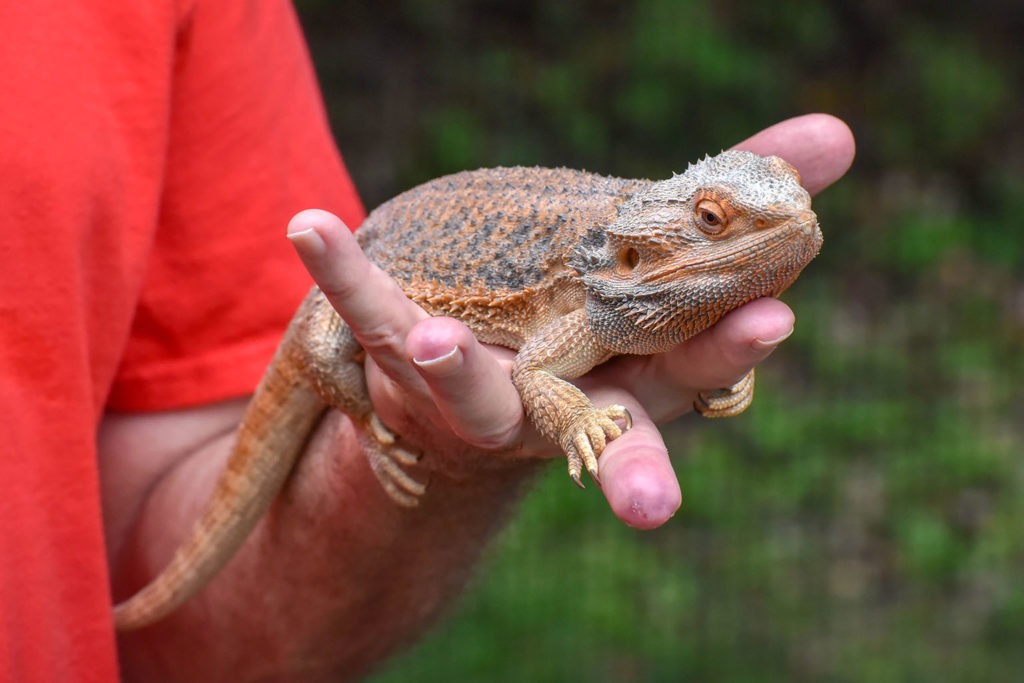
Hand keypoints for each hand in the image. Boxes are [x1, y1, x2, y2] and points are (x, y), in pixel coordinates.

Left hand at [289, 113, 855, 528]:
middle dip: (635, 470)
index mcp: (639, 378)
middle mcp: (569, 409)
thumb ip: (738, 196)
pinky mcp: (413, 369)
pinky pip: (372, 316)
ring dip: (458, 376)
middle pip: (608, 437)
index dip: (731, 347)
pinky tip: (309, 225)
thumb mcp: (661, 260)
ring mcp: (486, 400)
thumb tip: (841, 134)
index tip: (769, 320)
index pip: (696, 370)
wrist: (477, 392)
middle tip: (655, 509)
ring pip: (477, 399)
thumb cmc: (587, 321)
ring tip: (436, 345)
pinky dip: (342, 273)